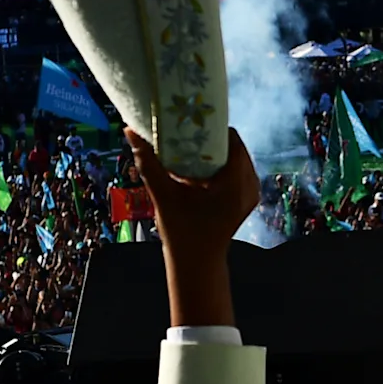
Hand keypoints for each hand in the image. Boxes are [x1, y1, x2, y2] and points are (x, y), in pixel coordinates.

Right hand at [130, 129, 256, 328]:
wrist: (197, 262)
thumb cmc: (181, 232)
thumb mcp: (163, 195)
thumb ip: (149, 162)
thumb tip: (130, 131)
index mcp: (235, 182)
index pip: (230, 138)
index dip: (211, 127)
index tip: (191, 122)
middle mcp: (249, 184)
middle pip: (233, 146)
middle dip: (212, 138)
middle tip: (188, 132)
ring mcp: (252, 192)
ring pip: (236, 157)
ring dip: (216, 152)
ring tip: (193, 147)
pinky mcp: (248, 197)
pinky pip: (238, 170)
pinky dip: (221, 165)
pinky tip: (201, 165)